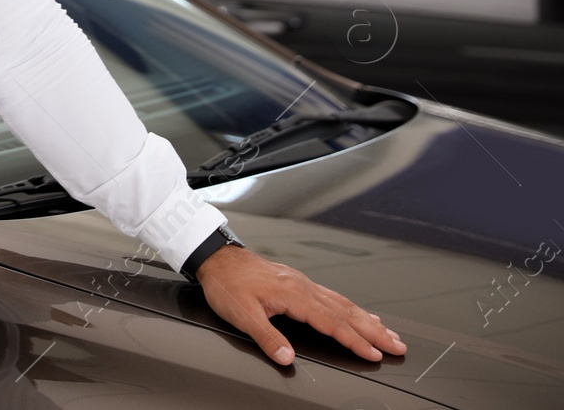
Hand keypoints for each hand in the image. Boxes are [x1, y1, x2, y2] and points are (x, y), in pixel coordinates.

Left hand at [197, 246, 406, 365]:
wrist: (216, 258)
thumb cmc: (227, 283)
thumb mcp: (241, 314)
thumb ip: (266, 337)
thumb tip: (287, 357)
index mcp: (293, 294)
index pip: (332, 322)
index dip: (355, 341)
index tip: (376, 355)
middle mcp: (303, 286)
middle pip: (346, 312)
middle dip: (374, 331)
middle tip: (398, 346)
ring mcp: (302, 283)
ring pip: (343, 303)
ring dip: (367, 320)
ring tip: (388, 333)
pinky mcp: (297, 282)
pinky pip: (332, 296)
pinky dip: (352, 307)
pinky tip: (359, 313)